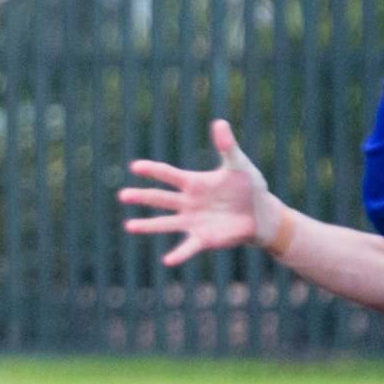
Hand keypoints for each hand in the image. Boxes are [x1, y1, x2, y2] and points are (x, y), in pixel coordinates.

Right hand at [120, 120, 283, 267]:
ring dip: (148, 226)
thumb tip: (220, 122)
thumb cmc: (248, 186)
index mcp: (194, 183)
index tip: (136, 167)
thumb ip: (227, 146)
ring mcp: (193, 221)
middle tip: (122, 195)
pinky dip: (179, 254)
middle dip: (142, 197)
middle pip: (161, 199)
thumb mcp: (239, 165)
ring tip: (129, 226)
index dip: (153, 170)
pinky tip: (167, 261)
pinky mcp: (203, 238)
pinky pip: (188, 247)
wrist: (260, 214)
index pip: (169, 175)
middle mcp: (188, 202)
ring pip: (166, 223)